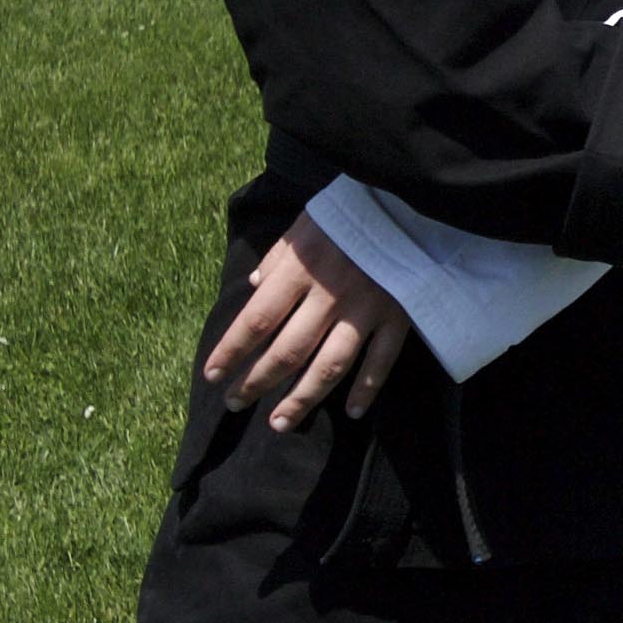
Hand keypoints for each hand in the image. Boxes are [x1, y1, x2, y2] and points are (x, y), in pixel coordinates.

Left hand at [201, 210, 414, 432]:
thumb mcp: (305, 222)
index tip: (212, 374)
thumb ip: (277, 257)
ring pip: (329, 366)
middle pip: (287, 352)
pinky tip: (352, 411)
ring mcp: (366, 310)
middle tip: (235, 403)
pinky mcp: (398, 317)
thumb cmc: (351, 211)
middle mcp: (329, 295)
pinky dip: (367, 389)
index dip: (231, 350)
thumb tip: (252, 287)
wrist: (410, 199)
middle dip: (256, 382)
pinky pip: (381, 362)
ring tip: (278, 423)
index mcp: (301, 269)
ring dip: (301, 399)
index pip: (257, 320)